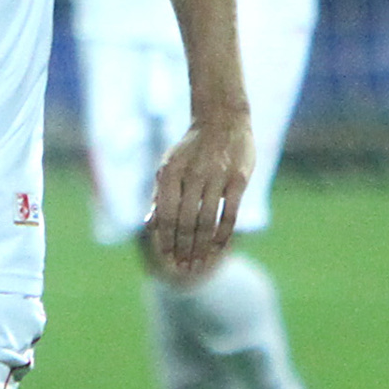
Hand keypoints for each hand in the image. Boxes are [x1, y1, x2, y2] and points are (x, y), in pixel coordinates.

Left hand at [145, 113, 253, 276]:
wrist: (222, 120)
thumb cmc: (191, 149)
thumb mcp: (168, 167)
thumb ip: (160, 196)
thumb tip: (149, 225)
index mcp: (170, 173)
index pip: (167, 216)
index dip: (166, 240)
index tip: (167, 259)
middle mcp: (193, 175)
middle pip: (186, 223)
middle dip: (184, 249)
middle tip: (184, 268)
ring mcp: (217, 177)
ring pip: (207, 222)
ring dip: (202, 248)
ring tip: (199, 264)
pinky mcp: (239, 179)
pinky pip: (230, 214)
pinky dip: (223, 235)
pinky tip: (218, 249)